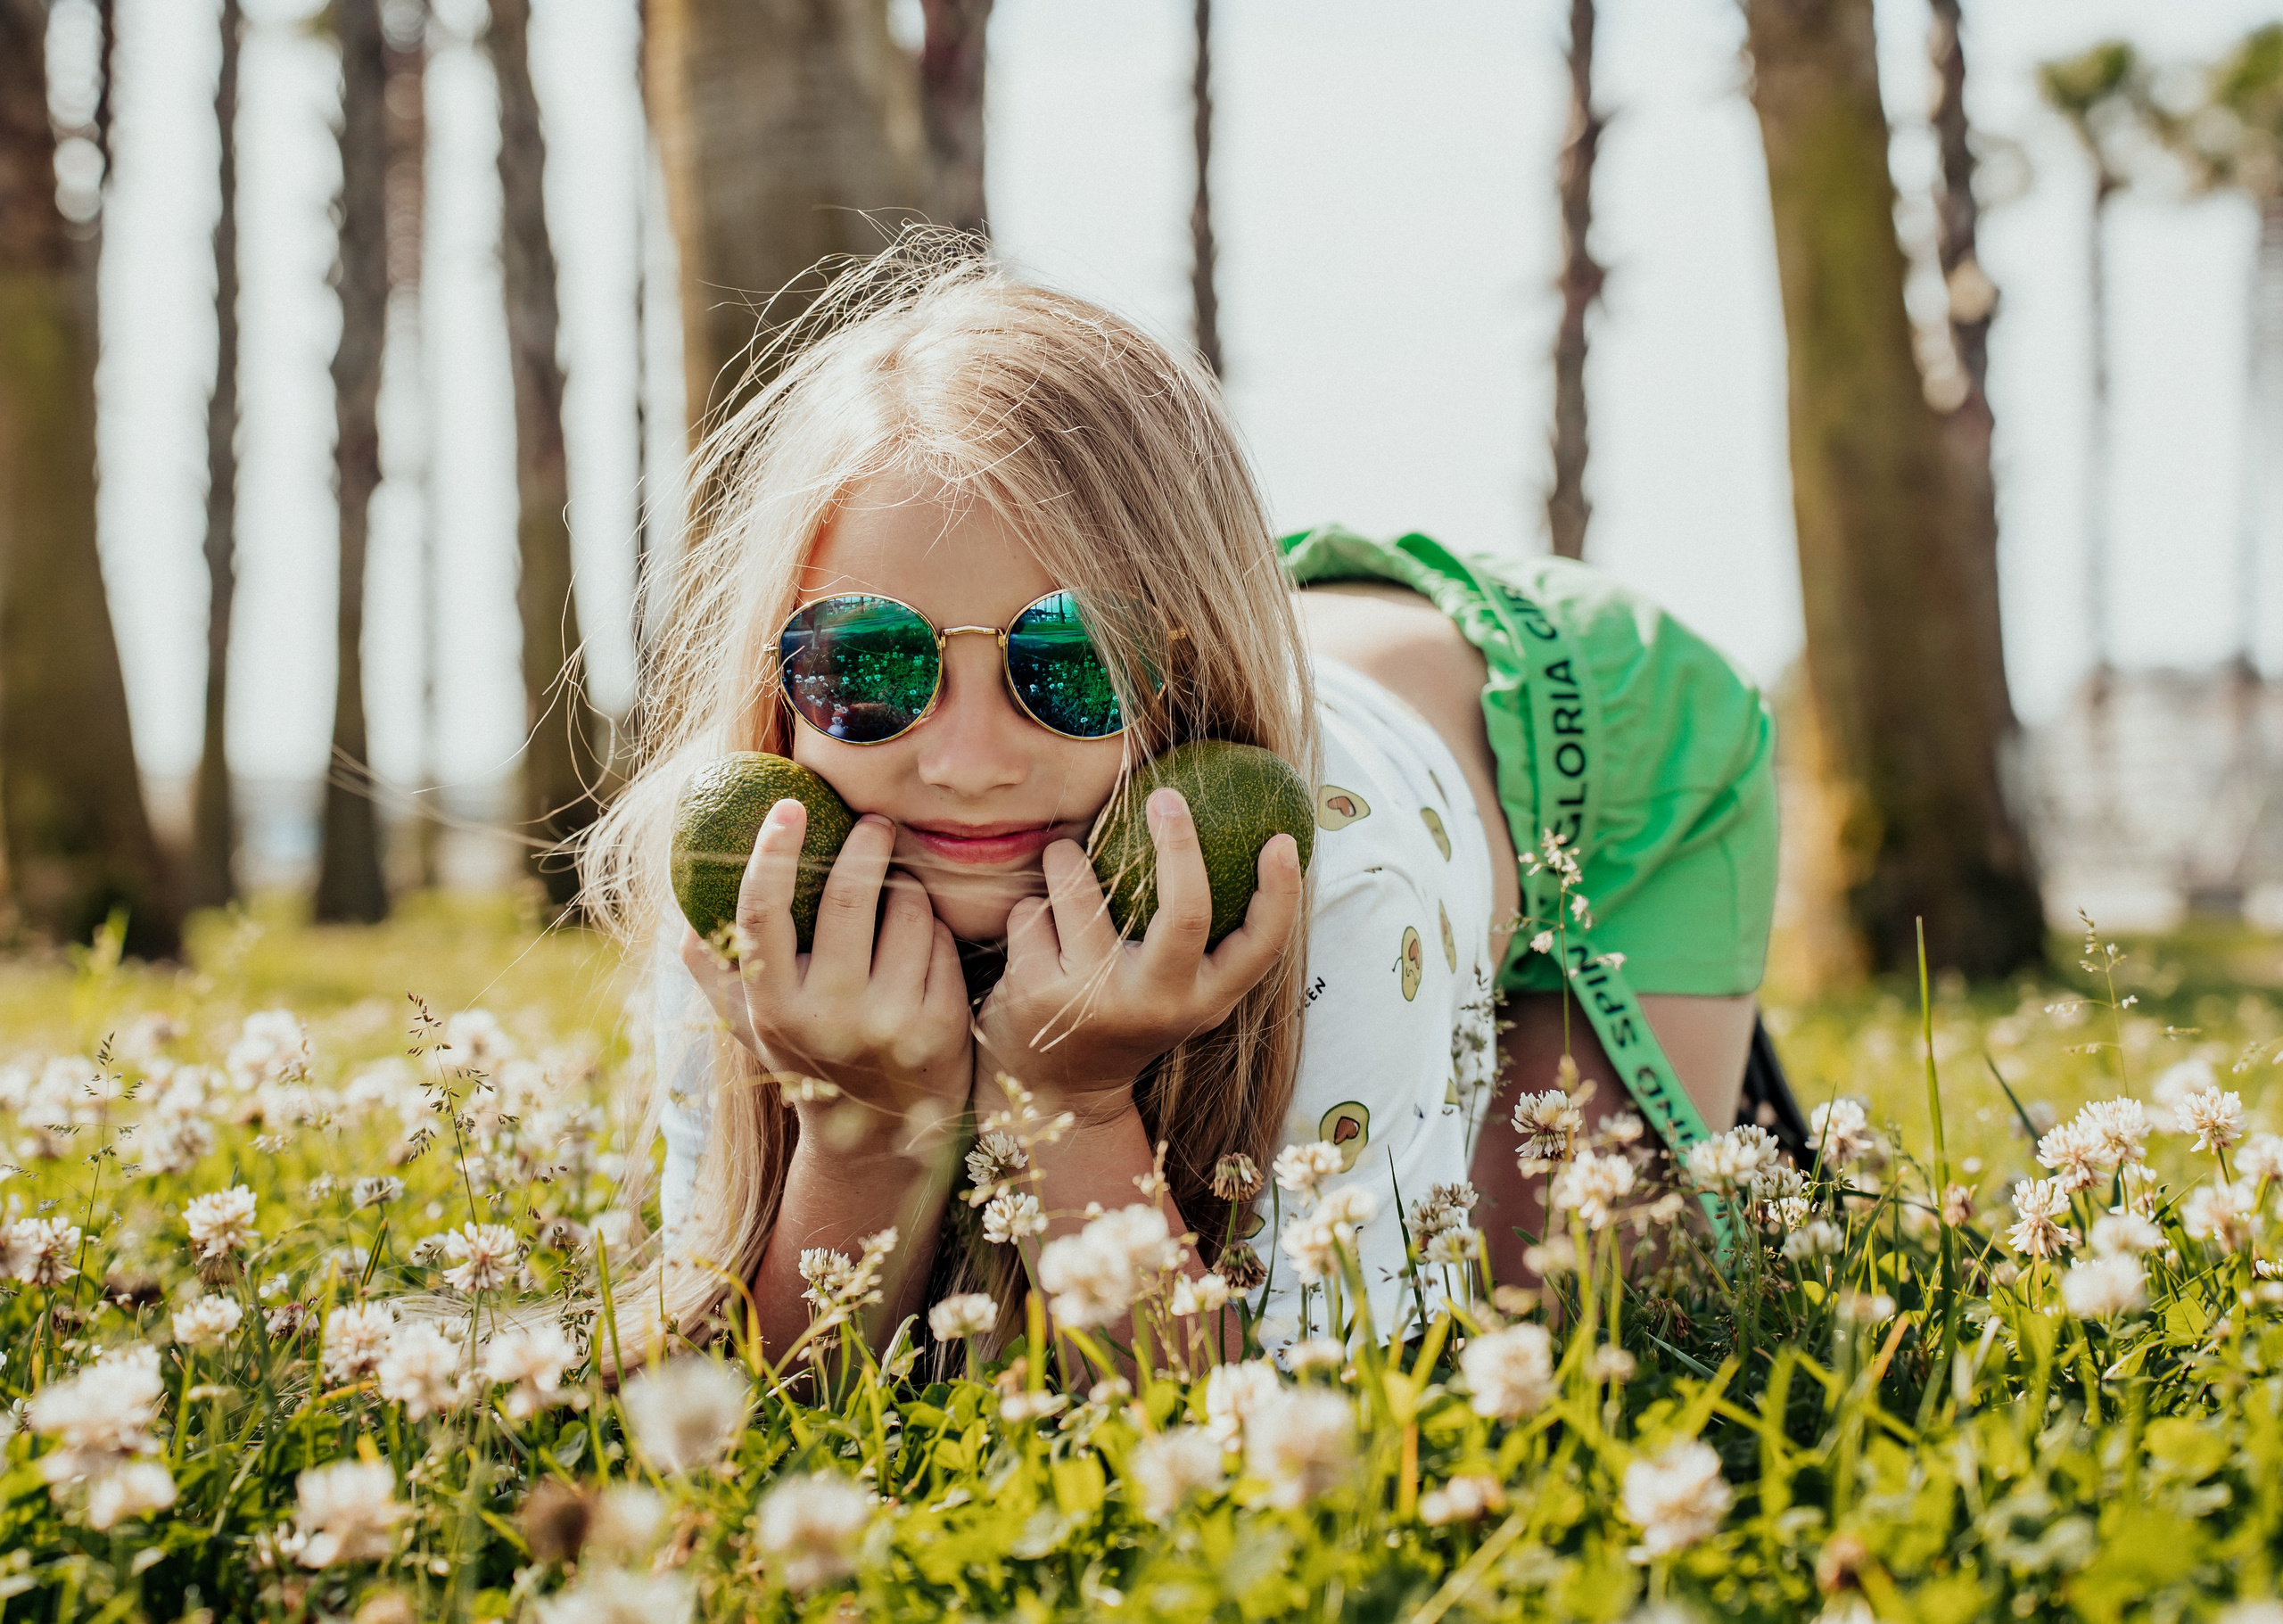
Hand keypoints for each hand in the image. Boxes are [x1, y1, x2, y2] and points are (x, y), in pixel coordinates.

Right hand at [680, 801, 972, 1152]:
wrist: (877, 1134)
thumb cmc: (806, 1056)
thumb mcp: (749, 1025)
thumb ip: (713, 970)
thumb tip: (681, 907)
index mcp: (772, 1007)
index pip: (761, 916)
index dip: (771, 855)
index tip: (788, 806)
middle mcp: (829, 1017)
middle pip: (849, 897)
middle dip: (866, 844)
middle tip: (874, 821)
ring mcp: (889, 1022)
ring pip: (908, 911)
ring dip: (906, 889)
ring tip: (898, 899)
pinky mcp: (940, 1025)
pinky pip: (941, 941)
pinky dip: (933, 929)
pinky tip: (922, 944)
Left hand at [973, 788, 1303, 1121]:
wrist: (1053, 1089)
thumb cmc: (1127, 1011)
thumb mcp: (1177, 990)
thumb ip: (1202, 937)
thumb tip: (1244, 837)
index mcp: (1205, 1000)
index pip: (1261, 947)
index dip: (1281, 893)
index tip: (1282, 840)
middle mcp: (1159, 1004)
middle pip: (1187, 913)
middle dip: (1179, 845)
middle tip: (1166, 797)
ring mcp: (1098, 1001)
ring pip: (1081, 889)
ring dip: (1066, 860)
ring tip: (1063, 861)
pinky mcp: (1039, 993)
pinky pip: (1032, 912)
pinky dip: (1032, 910)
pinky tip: (1035, 940)